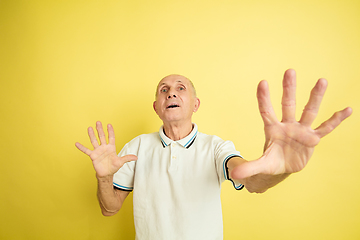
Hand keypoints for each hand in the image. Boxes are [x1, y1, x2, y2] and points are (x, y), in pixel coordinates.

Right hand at [75, 121, 136, 178]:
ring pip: (94, 141)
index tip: (109, 125)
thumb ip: (127, 158)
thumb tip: (136, 157)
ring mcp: (98, 151)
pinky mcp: (93, 156)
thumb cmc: (113, 167)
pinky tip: (77, 143)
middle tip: (98, 122)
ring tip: (89, 128)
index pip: (111, 137)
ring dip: (91, 135)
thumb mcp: (121, 162)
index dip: (110, 131)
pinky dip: (81, 147)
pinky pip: (86, 150)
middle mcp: (104, 147)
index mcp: (111, 148)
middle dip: (100, 129)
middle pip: (102, 136)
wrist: (106, 174)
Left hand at [232, 69, 351, 178]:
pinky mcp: (313, 138)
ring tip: (322, 80)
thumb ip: (250, 167)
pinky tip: (347, 109)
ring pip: (309, 111)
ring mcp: (301, 130)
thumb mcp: (261, 165)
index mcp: (272, 129)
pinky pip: (326, 128)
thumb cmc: (271, 161)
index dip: (264, 98)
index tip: (262, 82)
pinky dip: (336, 120)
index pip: (266, 111)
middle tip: (290, 71)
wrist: (284, 167)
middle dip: (289, 89)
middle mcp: (287, 125)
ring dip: (315, 97)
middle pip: (288, 104)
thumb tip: (234, 175)